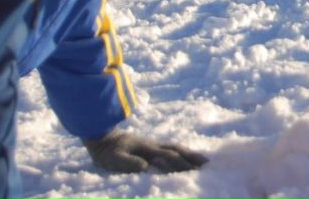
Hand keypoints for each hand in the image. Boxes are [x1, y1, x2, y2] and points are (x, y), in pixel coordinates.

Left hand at [83, 130, 207, 173]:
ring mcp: (152, 144)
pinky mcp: (150, 146)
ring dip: (189, 152)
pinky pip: (169, 147)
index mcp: (147, 149)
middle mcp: (153, 145)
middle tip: (206, 163)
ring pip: (174, 147)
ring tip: (201, 159)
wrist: (102, 137)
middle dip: (191, 156)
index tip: (193, 170)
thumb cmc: (107, 152)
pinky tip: (184, 155)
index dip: (181, 163)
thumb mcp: (114, 159)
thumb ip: (128, 162)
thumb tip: (145, 166)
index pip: (168, 156)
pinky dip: (180, 151)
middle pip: (176, 149)